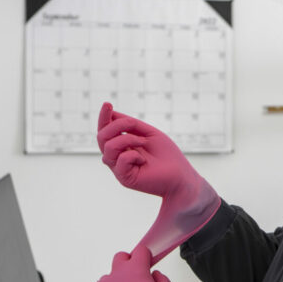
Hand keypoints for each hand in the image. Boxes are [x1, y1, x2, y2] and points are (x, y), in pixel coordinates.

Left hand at [91, 246, 177, 281]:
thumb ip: (159, 278)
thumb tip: (153, 276)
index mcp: (135, 268)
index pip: (140, 251)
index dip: (146, 257)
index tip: (148, 263)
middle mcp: (116, 275)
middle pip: (120, 258)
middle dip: (128, 264)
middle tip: (137, 277)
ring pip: (107, 279)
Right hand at [97, 103, 221, 261]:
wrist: (181, 176)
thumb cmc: (166, 155)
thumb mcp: (148, 133)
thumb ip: (130, 125)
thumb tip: (111, 113)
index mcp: (121, 146)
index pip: (105, 130)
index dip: (104, 117)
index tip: (107, 102)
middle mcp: (117, 157)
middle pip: (101, 137)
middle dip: (116, 126)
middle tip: (133, 124)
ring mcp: (119, 168)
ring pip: (108, 148)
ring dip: (127, 139)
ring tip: (143, 142)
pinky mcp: (125, 178)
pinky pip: (120, 160)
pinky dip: (132, 155)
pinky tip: (144, 160)